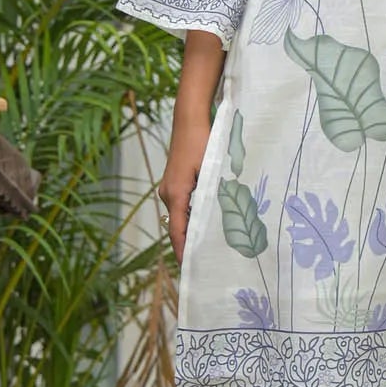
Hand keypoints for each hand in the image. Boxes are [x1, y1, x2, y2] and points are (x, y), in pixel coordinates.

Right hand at [157, 125, 210, 262]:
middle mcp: (168, 193)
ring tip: (208, 245)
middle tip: (205, 261)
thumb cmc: (203, 141)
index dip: (184, 250)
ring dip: (192, 228)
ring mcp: (169, 187)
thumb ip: (213, 194)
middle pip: (178, 225)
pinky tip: (205, 220)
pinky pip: (181, 205)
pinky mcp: (174, 181)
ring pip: (180, 215)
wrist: (190, 118)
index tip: (189, 267)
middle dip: (190, 243)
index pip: (177, 230)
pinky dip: (191, 216)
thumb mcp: (211, 169)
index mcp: (176, 193)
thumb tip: (217, 218)